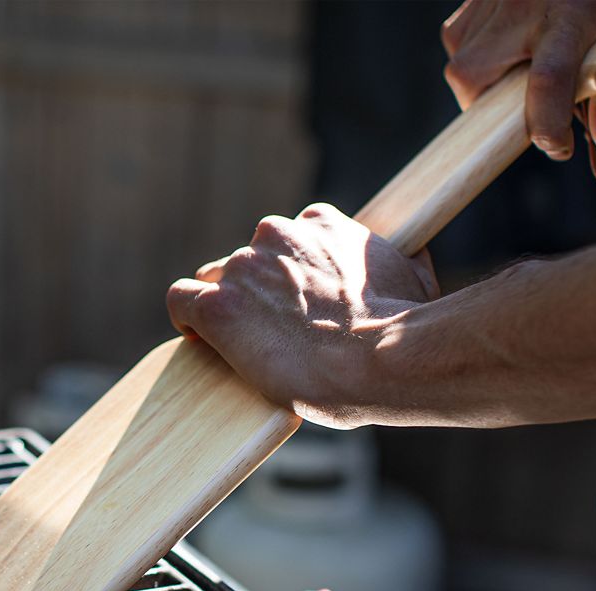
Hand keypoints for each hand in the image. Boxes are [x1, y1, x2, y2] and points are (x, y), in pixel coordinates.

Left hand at [166, 203, 438, 428]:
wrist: (386, 361)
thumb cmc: (405, 331)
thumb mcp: (413, 279)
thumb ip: (398, 262)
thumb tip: (410, 259)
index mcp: (320, 224)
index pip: (287, 241)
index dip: (286, 277)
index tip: (294, 305)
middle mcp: (277, 235)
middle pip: (247, 261)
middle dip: (256, 294)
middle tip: (273, 333)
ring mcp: (243, 269)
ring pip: (215, 282)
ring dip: (228, 310)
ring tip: (247, 347)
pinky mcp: (218, 307)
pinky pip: (182, 300)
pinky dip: (187, 319)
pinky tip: (198, 338)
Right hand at [442, 0, 595, 158]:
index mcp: (571, 13)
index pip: (547, 81)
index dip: (547, 126)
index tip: (559, 145)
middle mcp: (521, 5)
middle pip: (474, 80)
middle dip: (491, 114)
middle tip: (524, 113)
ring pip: (460, 67)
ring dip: (484, 86)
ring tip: (520, 75)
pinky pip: (458, 41)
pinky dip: (476, 57)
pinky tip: (507, 49)